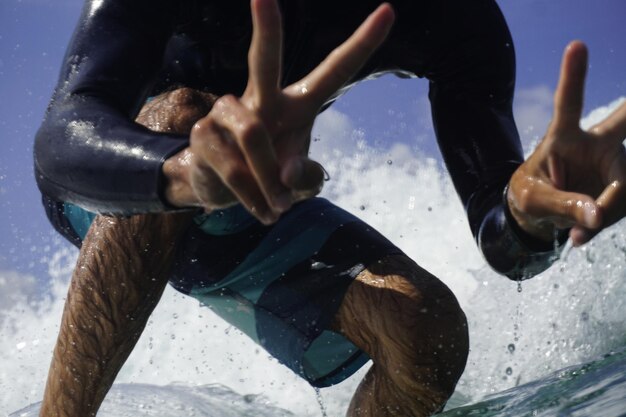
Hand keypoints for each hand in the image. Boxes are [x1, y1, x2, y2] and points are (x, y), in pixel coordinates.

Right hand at [163, 0, 394, 223]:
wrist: (223, 191)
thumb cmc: (270, 177)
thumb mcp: (299, 183)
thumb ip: (305, 179)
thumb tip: (285, 175)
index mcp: (298, 103)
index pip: (334, 70)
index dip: (361, 43)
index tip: (389, 11)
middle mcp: (262, 98)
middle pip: (264, 60)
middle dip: (266, 28)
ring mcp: (226, 111)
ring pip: (253, 135)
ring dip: (266, 179)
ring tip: (277, 207)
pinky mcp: (202, 132)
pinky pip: (231, 164)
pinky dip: (250, 195)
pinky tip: (259, 208)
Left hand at [508, 41, 625, 245]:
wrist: (540, 216)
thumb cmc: (529, 196)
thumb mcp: (533, 202)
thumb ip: (563, 205)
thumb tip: (598, 215)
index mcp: (563, 137)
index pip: (569, 103)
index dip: (574, 76)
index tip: (575, 46)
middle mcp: (594, 143)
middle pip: (625, 118)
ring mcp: (613, 163)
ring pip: (624, 183)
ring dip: (607, 211)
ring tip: (576, 233)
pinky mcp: (620, 183)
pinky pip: (622, 204)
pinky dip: (605, 221)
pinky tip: (582, 234)